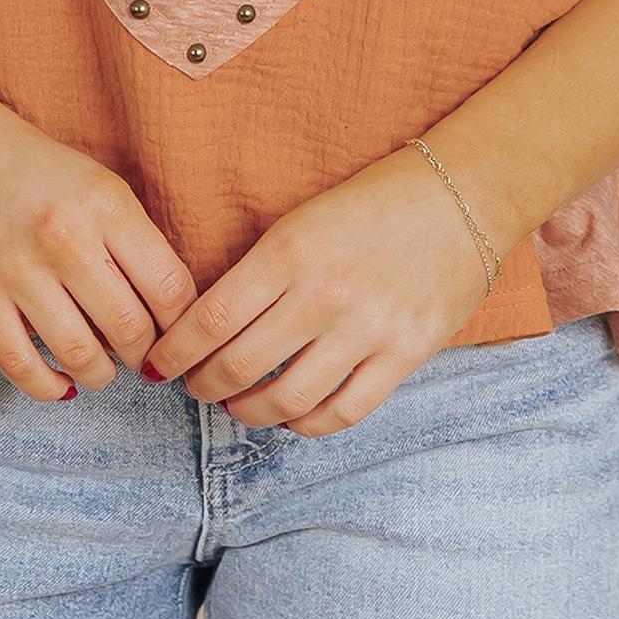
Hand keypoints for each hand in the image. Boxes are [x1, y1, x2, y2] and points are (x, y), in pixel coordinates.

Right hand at [0, 78, 197, 401]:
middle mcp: (65, 236)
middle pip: (131, 329)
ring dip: (99, 374)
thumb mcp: (94, 184)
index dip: (181, 326)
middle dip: (143, 355)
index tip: (175, 337)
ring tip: (100, 369)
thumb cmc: (28, 167)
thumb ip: (130, 239)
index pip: (170, 287)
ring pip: (80, 354)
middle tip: (139, 358)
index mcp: (106, 203)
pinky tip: (60, 382)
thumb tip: (168, 311)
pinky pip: (20, 365)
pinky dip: (48, 386)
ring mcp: (15, 267)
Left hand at [142, 143, 501, 435]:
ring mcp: (367, 328)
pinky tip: (292, 416)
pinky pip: (343, 412)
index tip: (156, 365)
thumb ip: (260, 271)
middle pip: (239, 365)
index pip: (210, 319)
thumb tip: (206, 326)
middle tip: (193, 386)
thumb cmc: (372, 202)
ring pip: (286, 399)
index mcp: (289, 250)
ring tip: (237, 404)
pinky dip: (306, 425)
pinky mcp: (405, 354)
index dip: (174, 353)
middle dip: (202, 385)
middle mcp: (324, 294)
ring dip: (248, 411)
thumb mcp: (302, 220)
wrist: (462, 194)